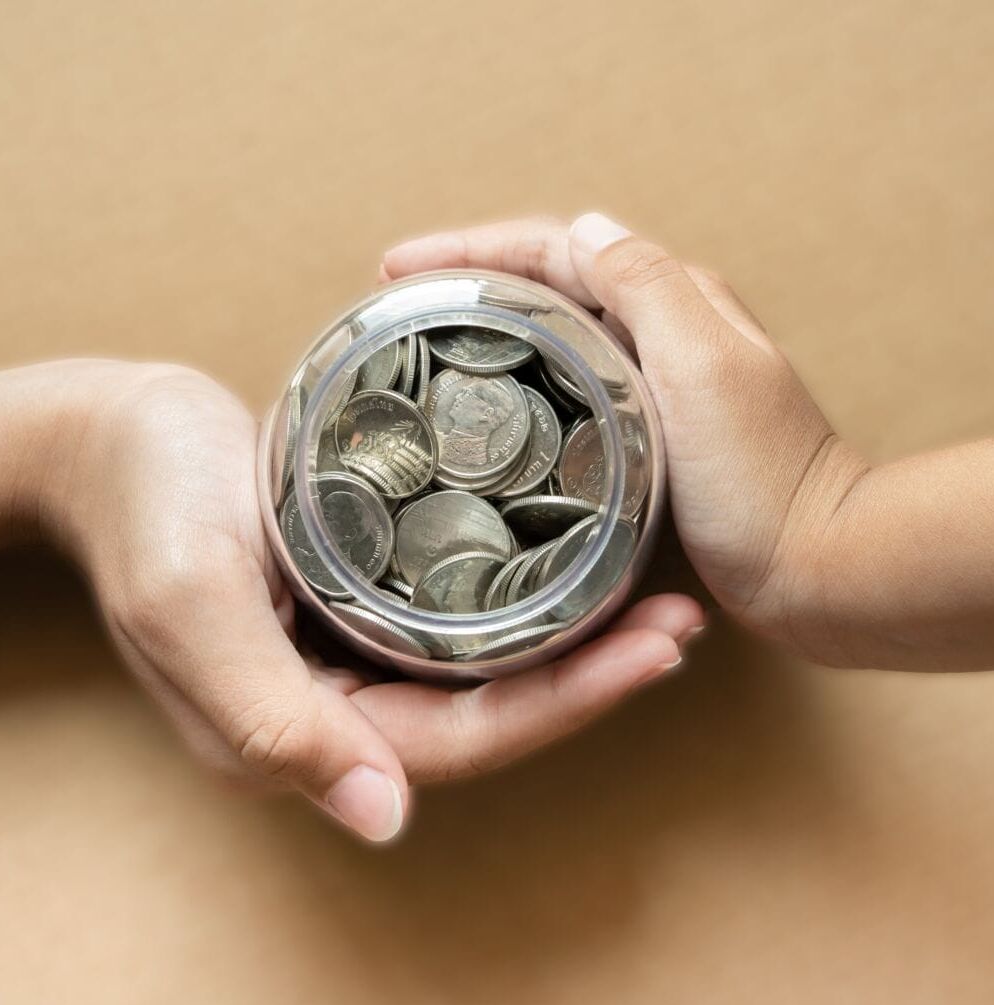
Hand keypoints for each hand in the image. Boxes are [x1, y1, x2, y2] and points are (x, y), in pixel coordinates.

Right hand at [39, 360, 698, 841]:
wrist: (116, 438)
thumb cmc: (145, 505)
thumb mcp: (192, 605)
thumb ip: (270, 716)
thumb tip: (383, 818)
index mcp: (302, 729)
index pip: (461, 741)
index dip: (565, 705)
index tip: (655, 653)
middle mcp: (340, 705)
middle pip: (492, 712)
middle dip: (593, 676)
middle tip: (680, 622)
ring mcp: (353, 654)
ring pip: (484, 669)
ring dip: (572, 638)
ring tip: (656, 597)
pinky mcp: (361, 601)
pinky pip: (459, 618)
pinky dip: (525, 599)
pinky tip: (578, 566)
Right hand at [381, 215, 869, 664]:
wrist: (816, 566)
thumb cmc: (765, 480)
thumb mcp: (705, 367)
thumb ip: (650, 288)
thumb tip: (587, 227)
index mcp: (674, 301)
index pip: (557, 248)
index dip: (472, 249)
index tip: (400, 267)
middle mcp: (665, 331)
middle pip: (550, 280)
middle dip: (471, 278)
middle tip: (401, 300)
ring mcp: (656, 385)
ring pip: (557, 332)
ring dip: (491, 324)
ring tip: (425, 342)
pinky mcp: (650, 436)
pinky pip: (570, 387)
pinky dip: (522, 380)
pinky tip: (490, 407)